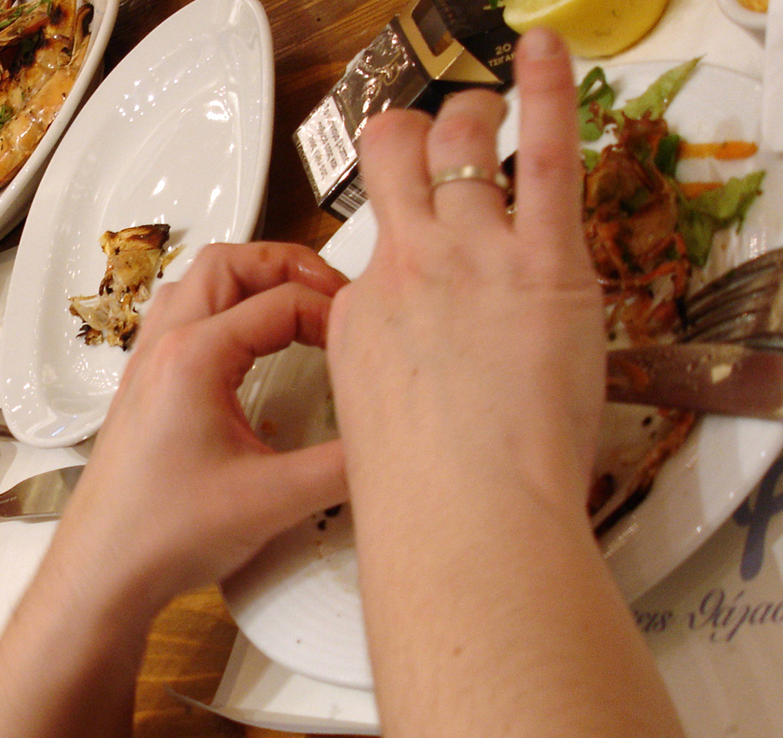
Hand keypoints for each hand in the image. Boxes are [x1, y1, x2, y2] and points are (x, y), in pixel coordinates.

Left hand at [51, 243, 349, 609]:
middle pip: (229, 264)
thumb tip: (387, 441)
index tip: (361, 338)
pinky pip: (180, 321)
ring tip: (293, 304)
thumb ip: (343, 466)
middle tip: (332, 291)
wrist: (104, 573)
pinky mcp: (142, 392)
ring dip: (248, 283)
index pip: (281, 302)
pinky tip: (246, 348)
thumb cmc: (159, 534)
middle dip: (288, 266)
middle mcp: (162, 349)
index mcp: (193, 357)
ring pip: (197, 286)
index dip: (333, 311)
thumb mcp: (274, 500)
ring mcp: (146, 368)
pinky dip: (221, 313)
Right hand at [325, 29, 602, 518]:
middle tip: (437, 136)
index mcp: (360, 314)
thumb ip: (384, 382)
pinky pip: (546, 151)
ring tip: (488, 106)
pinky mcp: (542, 259)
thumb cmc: (422, 498)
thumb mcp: (369, 432)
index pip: (375, 245)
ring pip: (460, 144)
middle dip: (413, 136)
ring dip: (473, 115)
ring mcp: (470, 254)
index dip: (398, 236)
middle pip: (394, 161)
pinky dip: (548, 89)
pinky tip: (545, 50)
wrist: (464, 514)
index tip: (417, 243)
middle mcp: (408, 267)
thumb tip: (411, 378)